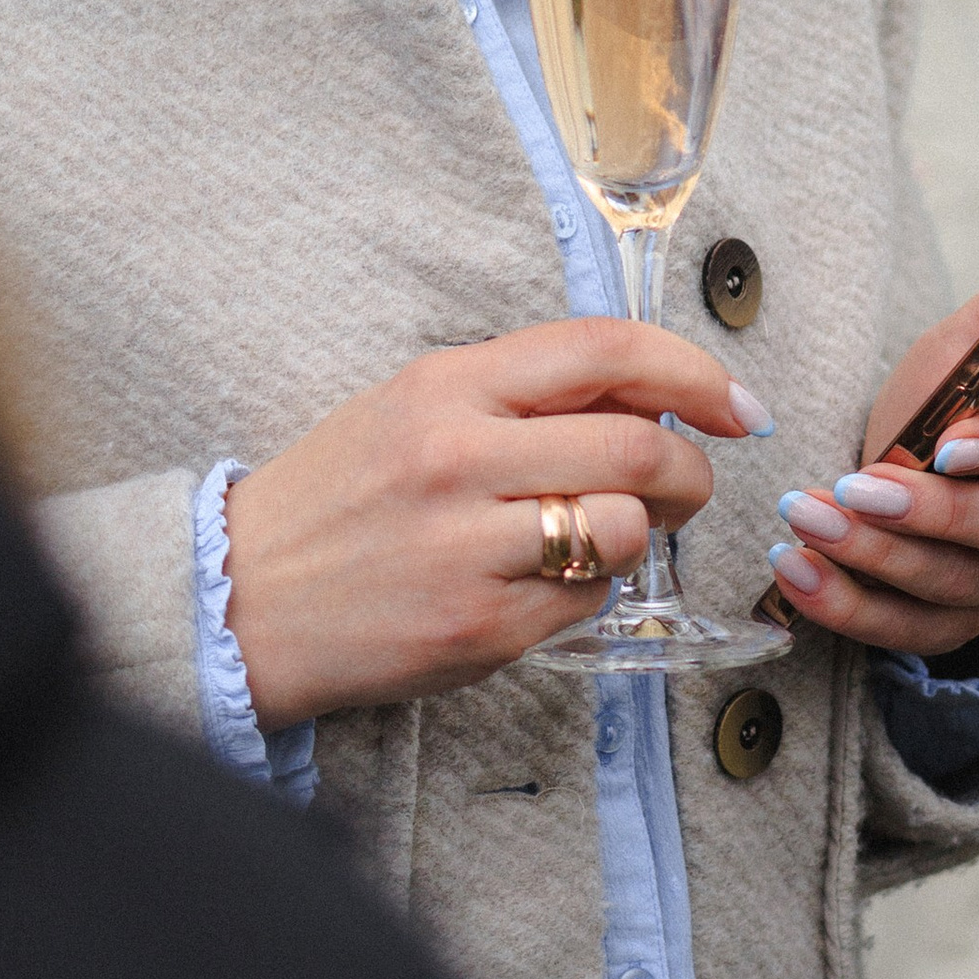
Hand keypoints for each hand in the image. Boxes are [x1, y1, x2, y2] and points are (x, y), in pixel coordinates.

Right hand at [224, 321, 769, 728]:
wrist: (242, 598)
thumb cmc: (336, 499)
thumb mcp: (412, 408)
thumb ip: (518, 394)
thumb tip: (643, 397)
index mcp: (447, 385)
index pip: (604, 351)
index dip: (693, 373)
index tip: (736, 404)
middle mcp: (459, 457)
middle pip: (637, 448)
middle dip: (691, 470)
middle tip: (688, 485)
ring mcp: (469, 548)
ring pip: (624, 529)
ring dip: (640, 534)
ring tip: (605, 536)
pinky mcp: (479, 627)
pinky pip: (587, 600)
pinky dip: (590, 589)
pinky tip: (545, 581)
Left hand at [765, 260, 978, 661]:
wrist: (916, 457)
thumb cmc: (949, 392)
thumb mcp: (970, 338)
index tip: (944, 444)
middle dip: (929, 516)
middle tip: (851, 491)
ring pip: (959, 587)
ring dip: (874, 561)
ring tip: (802, 523)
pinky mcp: (967, 620)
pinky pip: (916, 634)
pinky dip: (851, 610)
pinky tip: (797, 575)